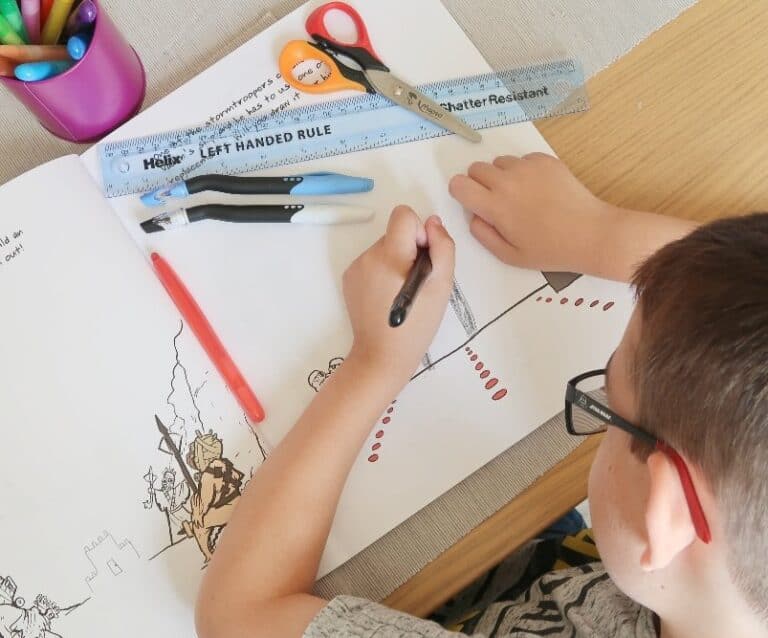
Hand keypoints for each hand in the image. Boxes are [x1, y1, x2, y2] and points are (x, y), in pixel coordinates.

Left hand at [343, 206, 454, 381]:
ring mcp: (355, 268)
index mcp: (389, 256)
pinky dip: (384, 273)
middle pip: (395, 234)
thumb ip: (443, 248)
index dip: (419, 232)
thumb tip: (433, 223)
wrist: (381, 357)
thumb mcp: (441, 287)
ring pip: (385, 249)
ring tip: (402, 294)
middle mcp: (368, 256)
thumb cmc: (416, 326)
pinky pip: (373, 263)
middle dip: (410, 251)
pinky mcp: (349, 279)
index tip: (423, 259)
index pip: (403, 215)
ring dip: (397, 263)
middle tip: (417, 285)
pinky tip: (388, 297)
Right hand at [449, 153, 611, 273]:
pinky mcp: (545, 161)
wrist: (590, 234)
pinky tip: (538, 190)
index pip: (458, 184)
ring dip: (502, 175)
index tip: (472, 201)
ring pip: (499, 162)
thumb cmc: (550, 249)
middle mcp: (507, 181)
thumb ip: (483, 235)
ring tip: (520, 195)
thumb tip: (474, 217)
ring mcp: (527, 168)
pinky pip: (522, 159)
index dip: (461, 193)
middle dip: (479, 183)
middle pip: (475, 168)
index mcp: (495, 206)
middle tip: (496, 201)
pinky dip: (524, 171)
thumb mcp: (509, 255)